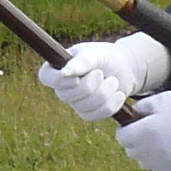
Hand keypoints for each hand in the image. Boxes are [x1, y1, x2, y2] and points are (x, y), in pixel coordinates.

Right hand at [37, 32, 170, 120]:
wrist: (125, 69)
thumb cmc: (106, 57)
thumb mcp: (96, 55)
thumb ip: (81, 62)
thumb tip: (64, 73)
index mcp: (59, 67)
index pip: (45, 77)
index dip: (59, 81)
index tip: (77, 78)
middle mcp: (63, 86)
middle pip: (66, 96)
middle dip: (89, 86)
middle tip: (101, 73)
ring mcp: (75, 102)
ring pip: (84, 107)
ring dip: (104, 93)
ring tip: (113, 81)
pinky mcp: (88, 113)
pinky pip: (96, 115)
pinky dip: (111, 104)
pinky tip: (119, 94)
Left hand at [116, 90, 170, 170]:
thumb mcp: (160, 99)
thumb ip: (140, 108)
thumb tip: (130, 115)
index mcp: (145, 131)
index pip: (121, 137)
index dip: (126, 130)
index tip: (133, 125)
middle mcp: (150, 149)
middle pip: (130, 151)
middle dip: (135, 141)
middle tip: (148, 131)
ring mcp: (161, 161)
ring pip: (142, 162)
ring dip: (146, 153)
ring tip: (160, 141)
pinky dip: (158, 163)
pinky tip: (167, 151)